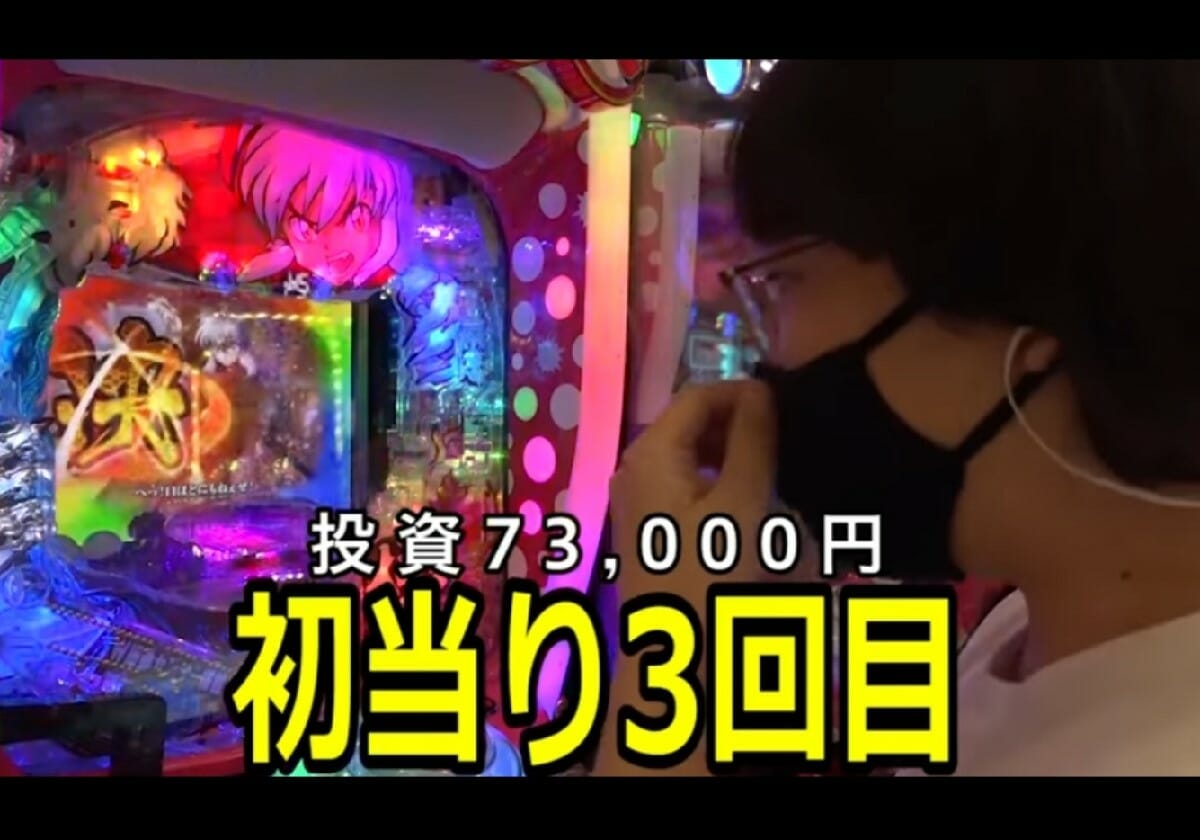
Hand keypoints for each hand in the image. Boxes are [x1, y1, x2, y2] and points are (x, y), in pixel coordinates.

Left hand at [609, 379, 776, 592]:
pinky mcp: (648, 530)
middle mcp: (634, 468)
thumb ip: (752, 439)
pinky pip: (685, 485)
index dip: (743, 392)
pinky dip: (718, 480)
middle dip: (738, 423)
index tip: (790, 406)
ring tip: (775, 468)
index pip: (697, 396)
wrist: (676, 659)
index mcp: (650, 453)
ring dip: (732, 453)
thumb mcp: (742, 502)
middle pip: (689, 423)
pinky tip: (748, 500)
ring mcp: (637, 501)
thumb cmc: (712, 574)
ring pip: (689, 455)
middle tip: (787, 439)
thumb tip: (761, 390)